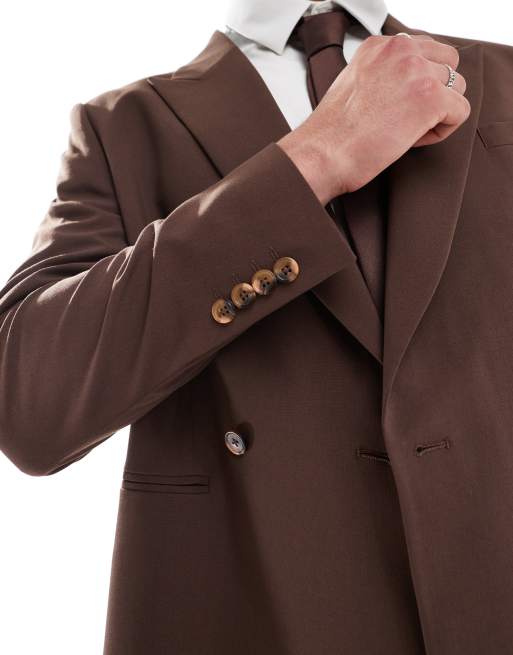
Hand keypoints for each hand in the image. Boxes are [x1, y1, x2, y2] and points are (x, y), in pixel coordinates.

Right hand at [277, 33, 468, 204]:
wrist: (323, 154)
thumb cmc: (332, 134)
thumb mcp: (353, 85)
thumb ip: (383, 74)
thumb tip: (405, 87)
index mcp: (379, 46)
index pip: (424, 51)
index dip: (417, 83)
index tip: (396, 106)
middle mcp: (400, 50)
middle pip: (447, 65)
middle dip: (434, 94)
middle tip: (404, 119)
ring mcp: (418, 71)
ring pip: (457, 88)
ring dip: (438, 113)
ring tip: (405, 131)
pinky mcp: (431, 97)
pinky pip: (460, 112)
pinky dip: (440, 131)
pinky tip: (411, 139)